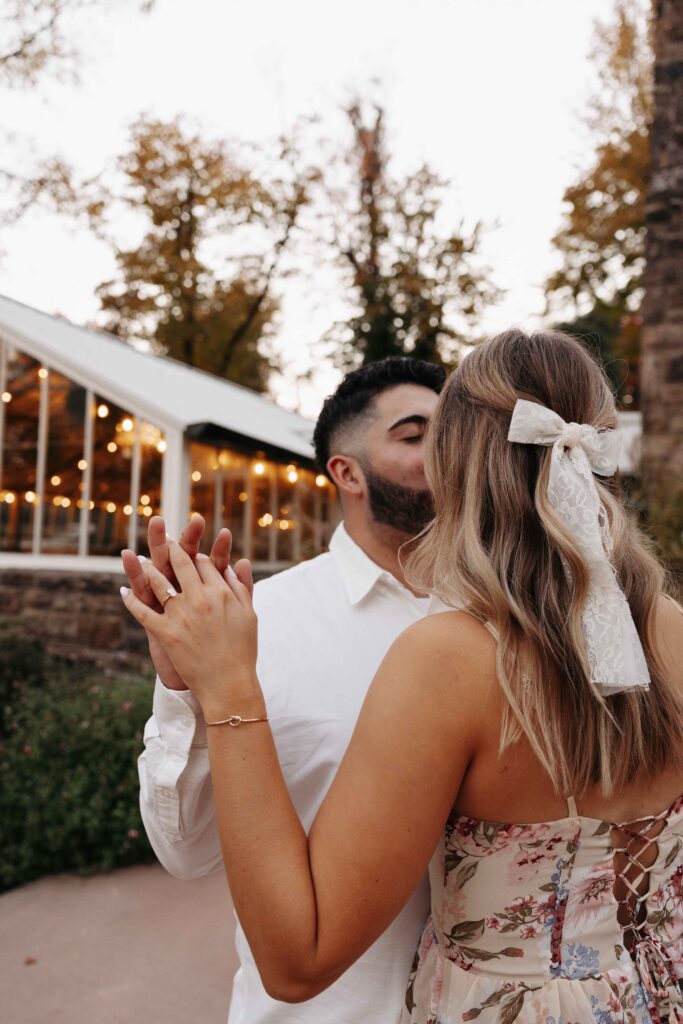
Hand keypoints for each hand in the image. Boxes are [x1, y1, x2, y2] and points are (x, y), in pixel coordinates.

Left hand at [121, 537, 258, 720]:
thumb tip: (238, 562)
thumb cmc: (242, 651)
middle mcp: (199, 598)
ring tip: (141, 562)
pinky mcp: (165, 632)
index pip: (203, 563)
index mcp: (220, 592)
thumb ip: (241, 586)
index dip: (195, 556)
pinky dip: (131, 600)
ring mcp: (180, 615)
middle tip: (163, 541)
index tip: (190, 554)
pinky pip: (142, 611)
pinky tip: (124, 592)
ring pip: (158, 582)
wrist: (229, 684)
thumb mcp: (249, 614)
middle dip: (170, 550)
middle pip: (180, 564)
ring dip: (147, 569)